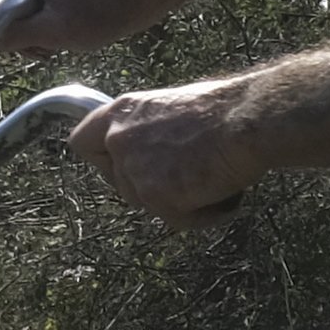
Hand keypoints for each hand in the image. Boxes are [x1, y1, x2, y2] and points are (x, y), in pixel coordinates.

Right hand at [0, 0, 144, 59]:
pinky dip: (33, 29)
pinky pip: (18, 13)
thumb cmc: (99, 13)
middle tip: (46, 43)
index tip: (30, 44)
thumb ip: (15, 36)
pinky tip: (53, 33)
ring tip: (53, 39)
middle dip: (17, 34)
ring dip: (26, 35)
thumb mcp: (53, 31)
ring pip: (6, 16)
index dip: (1, 31)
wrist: (129, 1)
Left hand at [72, 78, 265, 224]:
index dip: (104, 159)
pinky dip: (203, 215)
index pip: (82, 143)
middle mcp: (119, 140)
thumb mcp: (171, 108)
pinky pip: (179, 221)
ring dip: (181, 202)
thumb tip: (154, 152)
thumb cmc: (224, 110)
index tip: (125, 166)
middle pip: (120, 184)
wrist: (247, 121)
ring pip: (150, 205)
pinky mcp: (156, 197)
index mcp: (122, 112)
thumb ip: (149, 131)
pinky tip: (224, 194)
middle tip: (189, 177)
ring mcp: (135, 171)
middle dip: (151, 189)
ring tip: (216, 179)